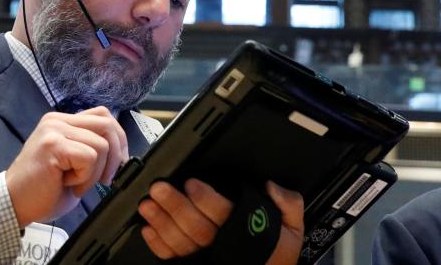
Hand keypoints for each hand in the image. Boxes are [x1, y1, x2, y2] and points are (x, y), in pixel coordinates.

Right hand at [5, 106, 128, 226]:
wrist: (14, 203)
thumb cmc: (43, 190)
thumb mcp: (73, 163)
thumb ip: (91, 147)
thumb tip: (121, 151)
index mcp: (63, 121)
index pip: (104, 116)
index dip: (118, 140)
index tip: (117, 164)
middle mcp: (57, 120)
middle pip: (108, 124)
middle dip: (116, 156)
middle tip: (103, 179)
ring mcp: (54, 130)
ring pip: (102, 145)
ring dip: (95, 172)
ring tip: (74, 183)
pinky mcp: (53, 145)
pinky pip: (89, 157)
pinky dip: (85, 177)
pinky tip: (66, 183)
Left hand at [139, 179, 304, 263]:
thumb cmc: (275, 256)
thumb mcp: (292, 230)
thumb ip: (288, 205)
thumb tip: (272, 186)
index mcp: (246, 234)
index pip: (224, 214)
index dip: (206, 199)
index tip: (191, 184)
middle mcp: (223, 249)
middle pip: (196, 228)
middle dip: (175, 206)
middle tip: (159, 188)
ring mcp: (206, 261)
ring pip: (181, 243)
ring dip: (162, 223)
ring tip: (148, 205)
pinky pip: (173, 259)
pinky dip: (158, 245)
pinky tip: (148, 230)